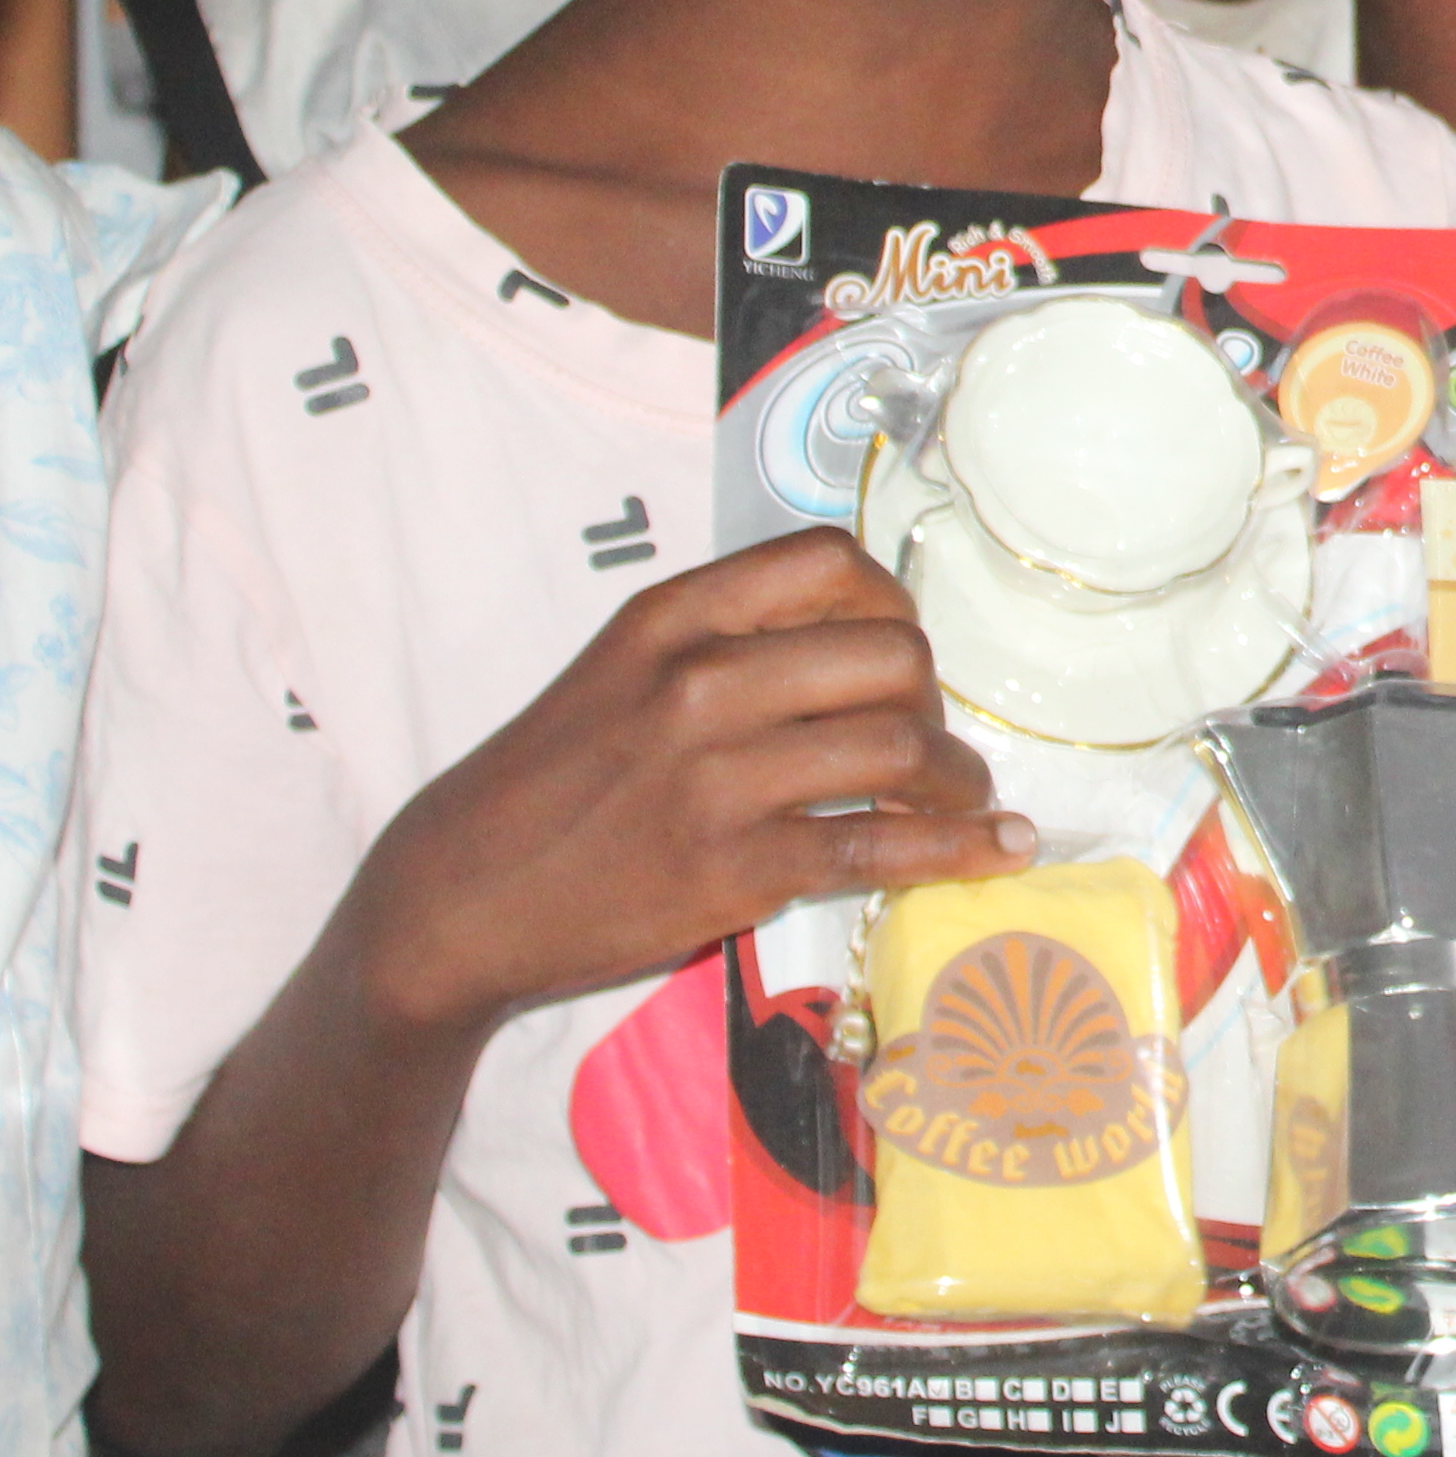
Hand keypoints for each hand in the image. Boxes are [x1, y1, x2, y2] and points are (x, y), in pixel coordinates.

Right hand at [347, 533, 1016, 1039]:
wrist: (460, 895)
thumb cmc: (551, 782)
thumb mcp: (622, 670)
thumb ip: (726, 641)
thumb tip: (861, 640)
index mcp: (671, 617)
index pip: (829, 561)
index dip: (893, 601)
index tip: (899, 652)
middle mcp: (699, 682)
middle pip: (891, 653)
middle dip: (934, 700)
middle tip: (927, 742)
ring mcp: (717, 777)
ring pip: (900, 747)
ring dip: (959, 779)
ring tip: (965, 800)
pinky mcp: (733, 869)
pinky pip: (880, 846)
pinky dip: (957, 849)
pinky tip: (995, 852)